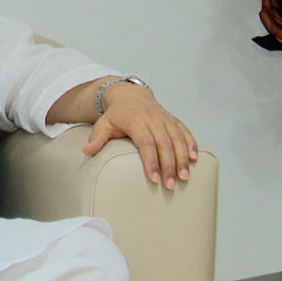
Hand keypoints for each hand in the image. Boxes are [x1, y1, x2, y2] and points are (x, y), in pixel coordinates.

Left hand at [83, 81, 197, 189]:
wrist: (130, 95)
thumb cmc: (116, 114)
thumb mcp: (103, 124)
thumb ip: (97, 138)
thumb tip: (87, 151)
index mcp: (136, 121)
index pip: (146, 142)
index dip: (151, 161)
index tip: (154, 178)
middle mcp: (153, 119)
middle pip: (164, 144)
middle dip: (169, 165)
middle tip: (170, 185)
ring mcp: (165, 119)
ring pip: (177, 139)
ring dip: (182, 159)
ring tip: (184, 178)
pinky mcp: (173, 120)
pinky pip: (185, 132)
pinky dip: (191, 144)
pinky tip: (194, 159)